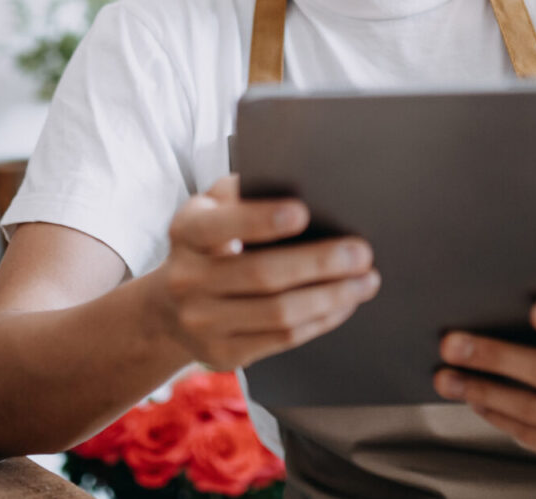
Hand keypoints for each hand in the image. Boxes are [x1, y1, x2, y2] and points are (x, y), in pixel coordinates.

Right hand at [148, 175, 380, 370]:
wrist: (169, 308)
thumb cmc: (208, 244)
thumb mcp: (210, 210)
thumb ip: (242, 193)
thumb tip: (301, 181)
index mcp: (186, 232)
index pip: (222, 225)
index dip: (261, 220)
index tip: (304, 212)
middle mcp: (187, 279)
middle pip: (262, 274)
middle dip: (319, 263)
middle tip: (361, 252)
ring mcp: (202, 322)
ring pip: (279, 313)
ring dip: (331, 296)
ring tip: (366, 280)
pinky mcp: (224, 354)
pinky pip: (283, 339)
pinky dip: (321, 320)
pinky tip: (345, 303)